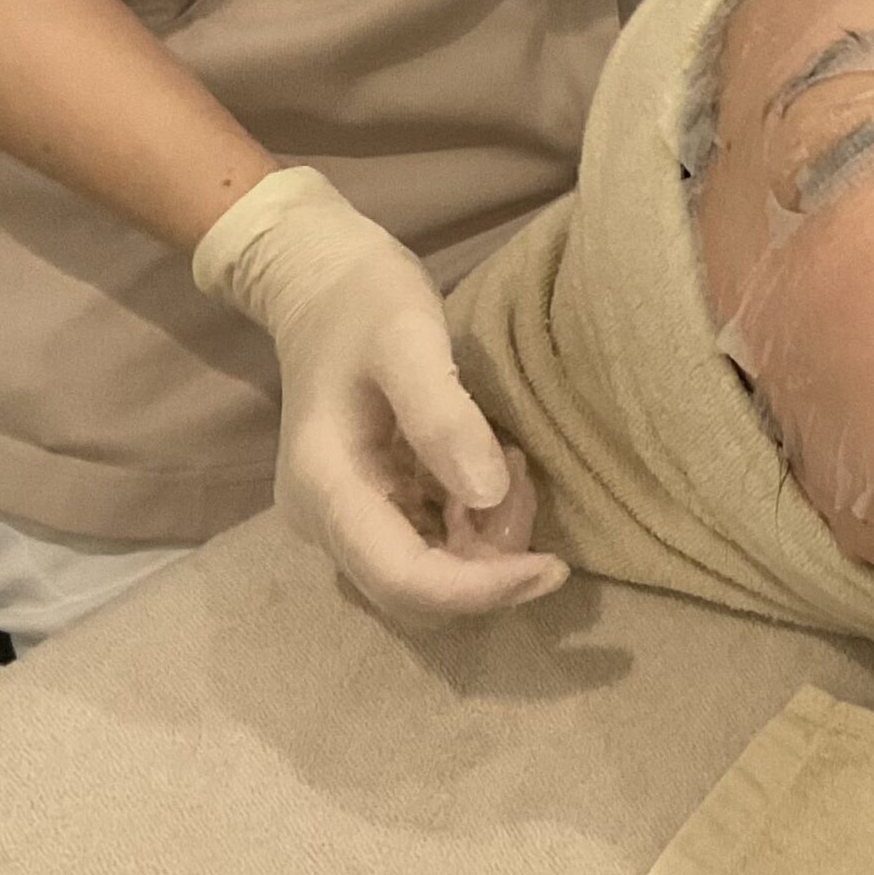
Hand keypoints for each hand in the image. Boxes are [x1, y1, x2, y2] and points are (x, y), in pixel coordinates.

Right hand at [193, 167, 568, 625]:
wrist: (320, 281)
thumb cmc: (365, 299)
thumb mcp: (407, 336)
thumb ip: (442, 416)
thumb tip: (487, 498)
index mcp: (326, 488)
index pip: (404, 579)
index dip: (482, 589)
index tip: (553, 568)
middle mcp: (326, 522)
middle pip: (416, 593)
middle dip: (489, 561)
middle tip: (524, 479)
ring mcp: (343, 521)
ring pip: (429, 577)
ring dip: (487, 541)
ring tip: (509, 458)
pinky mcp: (367, 509)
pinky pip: (429, 546)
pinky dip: (473, 523)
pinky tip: (489, 462)